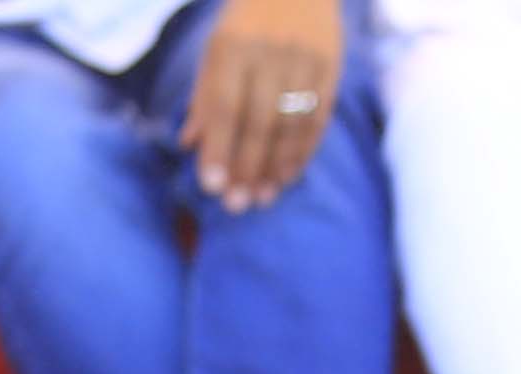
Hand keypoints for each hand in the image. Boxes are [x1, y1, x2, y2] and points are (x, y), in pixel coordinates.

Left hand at [181, 0, 347, 213]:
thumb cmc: (247, 22)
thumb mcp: (216, 49)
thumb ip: (204, 96)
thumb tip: (189, 145)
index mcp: (233, 46)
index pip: (225, 106)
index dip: (218, 149)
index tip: (212, 187)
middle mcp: (270, 51)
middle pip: (259, 121)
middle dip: (247, 167)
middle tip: (237, 205)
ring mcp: (304, 58)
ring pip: (291, 122)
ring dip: (276, 166)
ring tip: (263, 197)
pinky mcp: (331, 64)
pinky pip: (318, 116)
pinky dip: (304, 149)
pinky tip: (289, 174)